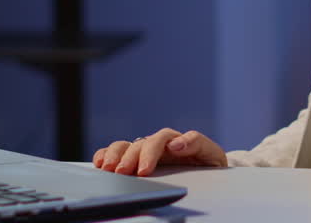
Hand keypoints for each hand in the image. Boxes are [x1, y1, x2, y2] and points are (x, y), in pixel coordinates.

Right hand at [93, 128, 226, 176]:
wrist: (207, 172)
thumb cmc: (208, 164)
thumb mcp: (211, 154)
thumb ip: (198, 144)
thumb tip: (177, 144)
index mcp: (177, 142)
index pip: (163, 139)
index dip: (152, 152)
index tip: (144, 169)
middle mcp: (158, 144)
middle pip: (140, 144)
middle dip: (130, 158)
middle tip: (123, 172)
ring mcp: (145, 151)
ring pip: (125, 146)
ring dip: (114, 156)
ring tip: (107, 169)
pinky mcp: (134, 160)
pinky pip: (115, 153)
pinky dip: (104, 155)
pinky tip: (99, 164)